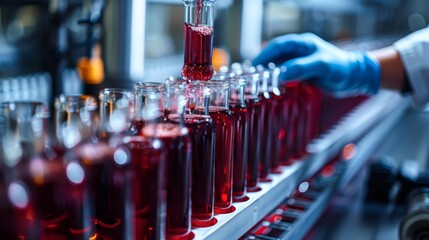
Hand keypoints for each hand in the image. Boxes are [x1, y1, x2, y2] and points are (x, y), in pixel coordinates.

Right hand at [252, 33, 380, 95]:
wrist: (357, 78)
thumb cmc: (343, 68)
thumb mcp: (322, 66)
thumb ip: (301, 68)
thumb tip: (280, 74)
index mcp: (303, 43)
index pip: (279, 46)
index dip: (265, 55)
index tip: (255, 66)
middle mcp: (300, 52)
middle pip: (276, 56)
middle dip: (263, 66)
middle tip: (252, 77)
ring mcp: (301, 63)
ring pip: (280, 67)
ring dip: (270, 75)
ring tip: (259, 84)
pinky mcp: (304, 74)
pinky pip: (287, 76)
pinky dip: (278, 82)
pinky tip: (273, 89)